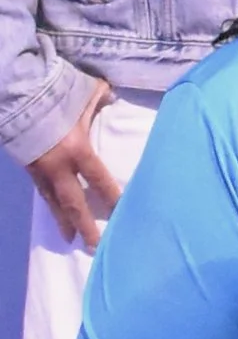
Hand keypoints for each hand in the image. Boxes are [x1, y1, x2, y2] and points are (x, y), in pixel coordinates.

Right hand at [26, 82, 118, 245]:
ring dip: (63, 220)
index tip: (123, 213)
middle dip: (84, 225)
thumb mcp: (82, 92)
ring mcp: (40, 169)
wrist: (13, 94)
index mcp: (77, 150)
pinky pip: (41, 190)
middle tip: (94, 246)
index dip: (112, 198)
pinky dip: (49, 203)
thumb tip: (111, 96)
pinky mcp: (27, 167)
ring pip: (53, 201)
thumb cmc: (51, 93)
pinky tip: (55, 212)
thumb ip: (98, 98)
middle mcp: (58, 167)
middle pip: (74, 203)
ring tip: (70, 238)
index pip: (99, 180)